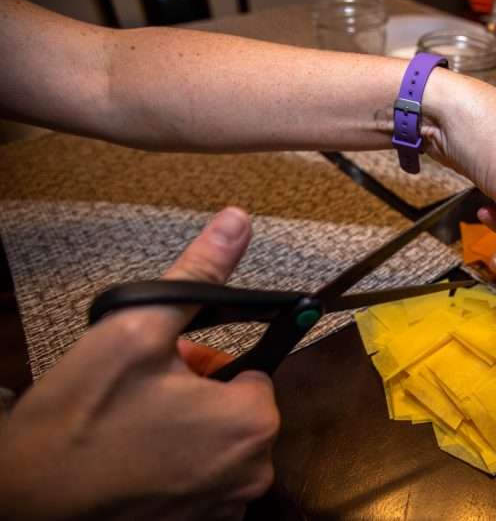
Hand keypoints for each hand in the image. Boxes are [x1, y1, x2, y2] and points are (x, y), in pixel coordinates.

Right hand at [0, 208, 278, 519]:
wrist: (22, 503)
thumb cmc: (80, 416)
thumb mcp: (137, 330)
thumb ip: (198, 275)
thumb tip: (237, 221)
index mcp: (252, 421)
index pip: (253, 373)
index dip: (208, 366)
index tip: (170, 372)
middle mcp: (255, 471)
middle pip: (237, 411)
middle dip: (199, 398)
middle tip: (144, 399)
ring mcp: (228, 507)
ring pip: (219, 448)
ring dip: (188, 434)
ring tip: (134, 431)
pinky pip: (205, 483)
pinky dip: (179, 470)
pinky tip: (135, 464)